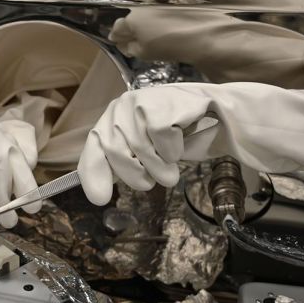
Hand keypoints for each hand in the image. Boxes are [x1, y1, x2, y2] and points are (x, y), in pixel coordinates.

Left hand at [78, 86, 218, 205]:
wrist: (209, 106)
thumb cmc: (171, 133)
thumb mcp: (143, 149)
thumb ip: (121, 164)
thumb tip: (97, 194)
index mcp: (111, 118)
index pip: (94, 146)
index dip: (94, 173)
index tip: (100, 199)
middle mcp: (121, 107)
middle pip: (117, 153)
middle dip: (135, 175)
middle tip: (152, 179)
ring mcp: (141, 103)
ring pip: (142, 150)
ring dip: (160, 167)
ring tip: (170, 165)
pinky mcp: (163, 105)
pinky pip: (163, 143)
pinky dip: (173, 152)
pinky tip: (180, 141)